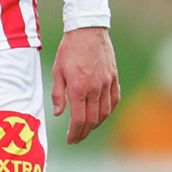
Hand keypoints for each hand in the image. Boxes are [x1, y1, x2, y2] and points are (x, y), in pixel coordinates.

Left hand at [52, 26, 120, 144]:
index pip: (79, 119)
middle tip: (76, 139)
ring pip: (105, 111)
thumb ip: (58, 94)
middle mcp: (95, 88)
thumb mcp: (57, 71)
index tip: (70, 139)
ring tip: (87, 130)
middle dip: (84, 132)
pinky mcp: (114, 77)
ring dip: (97, 124)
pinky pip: (114, 99)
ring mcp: (107, 83)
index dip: (74, 132)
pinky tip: (102, 115)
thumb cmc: (68, 50)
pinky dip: (109, 110)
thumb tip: (59, 113)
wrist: (87, 32)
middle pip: (93, 119)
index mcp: (79, 88)